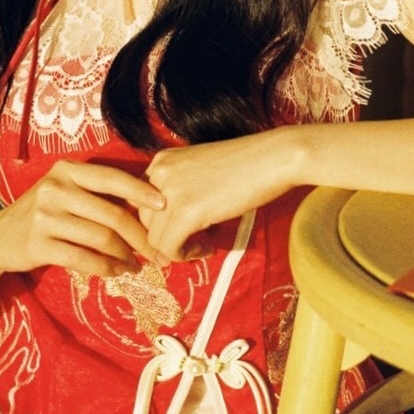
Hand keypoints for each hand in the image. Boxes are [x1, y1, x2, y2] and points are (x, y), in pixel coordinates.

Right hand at [0, 160, 164, 278]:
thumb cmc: (44, 214)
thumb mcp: (65, 193)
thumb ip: (97, 195)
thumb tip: (149, 206)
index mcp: (66, 170)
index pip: (111, 177)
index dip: (140, 191)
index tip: (165, 205)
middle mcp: (55, 188)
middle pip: (111, 213)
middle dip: (140, 236)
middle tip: (158, 253)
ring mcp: (44, 216)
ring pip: (100, 238)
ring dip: (125, 256)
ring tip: (136, 265)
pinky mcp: (38, 245)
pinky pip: (83, 259)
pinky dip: (106, 268)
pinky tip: (116, 272)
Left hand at [141, 129, 298, 260]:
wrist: (273, 158)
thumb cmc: (246, 164)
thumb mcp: (200, 171)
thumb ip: (181, 190)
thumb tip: (172, 225)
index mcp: (161, 161)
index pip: (140, 202)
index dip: (157, 223)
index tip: (177, 233)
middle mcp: (159, 173)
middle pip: (144, 220)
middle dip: (164, 238)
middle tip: (189, 245)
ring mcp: (170, 192)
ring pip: (154, 238)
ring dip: (176, 249)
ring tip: (201, 246)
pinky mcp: (186, 211)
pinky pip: (169, 247)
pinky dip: (184, 256)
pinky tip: (206, 248)